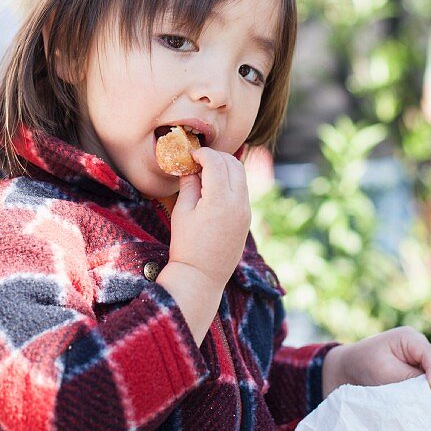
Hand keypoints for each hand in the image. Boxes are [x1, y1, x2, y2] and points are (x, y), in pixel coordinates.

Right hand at [156, 148, 250, 344]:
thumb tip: (192, 167)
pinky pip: (242, 190)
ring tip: (206, 172)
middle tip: (199, 160)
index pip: (216, 162)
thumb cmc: (187, 245)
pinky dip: (231, 181)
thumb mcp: (183, 212)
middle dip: (216, 157)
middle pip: (234, 164)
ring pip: (241, 175)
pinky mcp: (247, 218)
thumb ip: (189, 185)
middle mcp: (238, 203)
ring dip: (226, 167)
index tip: (191, 155)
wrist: (202, 276)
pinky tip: (215, 187)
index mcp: (220, 199)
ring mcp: (246, 211)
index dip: (203, 153)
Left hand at [322, 327, 430, 402]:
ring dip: (426, 393)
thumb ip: (410, 379)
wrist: (351, 367)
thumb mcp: (386, 371)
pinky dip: (422, 395)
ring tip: (411, 402)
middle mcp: (419, 347)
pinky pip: (428, 387)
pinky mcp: (418, 372)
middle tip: (419, 402)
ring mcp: (420, 360)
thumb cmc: (365, 364)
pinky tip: (411, 401)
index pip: (430, 356)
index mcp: (410, 338)